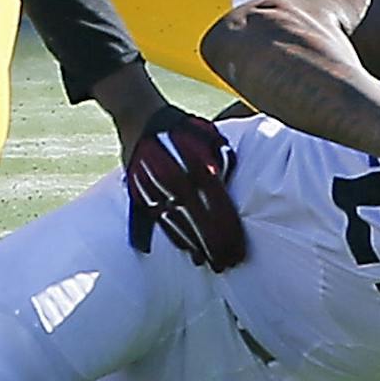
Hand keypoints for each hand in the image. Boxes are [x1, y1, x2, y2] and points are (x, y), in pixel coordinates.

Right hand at [124, 105, 245, 270]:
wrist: (140, 117)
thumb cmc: (179, 127)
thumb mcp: (208, 136)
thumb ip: (222, 159)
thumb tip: (230, 182)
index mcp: (200, 169)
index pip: (220, 210)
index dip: (230, 234)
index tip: (238, 251)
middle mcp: (181, 182)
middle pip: (203, 223)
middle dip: (216, 247)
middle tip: (228, 263)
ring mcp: (161, 189)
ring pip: (182, 226)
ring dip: (197, 247)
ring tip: (209, 263)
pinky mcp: (144, 193)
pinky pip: (162, 220)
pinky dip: (176, 237)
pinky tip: (188, 249)